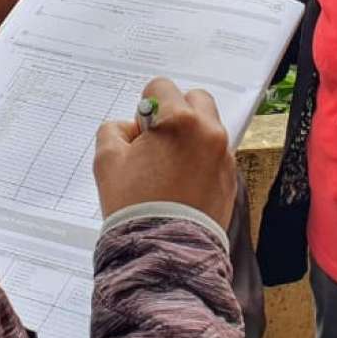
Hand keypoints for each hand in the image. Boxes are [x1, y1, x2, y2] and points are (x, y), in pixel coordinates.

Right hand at [93, 77, 236, 228]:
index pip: (161, 87)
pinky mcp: (230, 178)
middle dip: (176, 112)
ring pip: (208, 128)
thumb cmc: (135, 205)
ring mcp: (224, 156)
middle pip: (194, 100)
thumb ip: (114, 130)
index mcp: (180, 120)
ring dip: (190, 136)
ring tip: (169, 166)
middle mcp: (209, 132)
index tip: (141, 129)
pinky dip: (201, 160)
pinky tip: (182, 183)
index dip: (145, 106)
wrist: (164, 251)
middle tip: (158, 141)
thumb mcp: (107, 161)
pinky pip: (215, 155)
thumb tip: (131, 129)